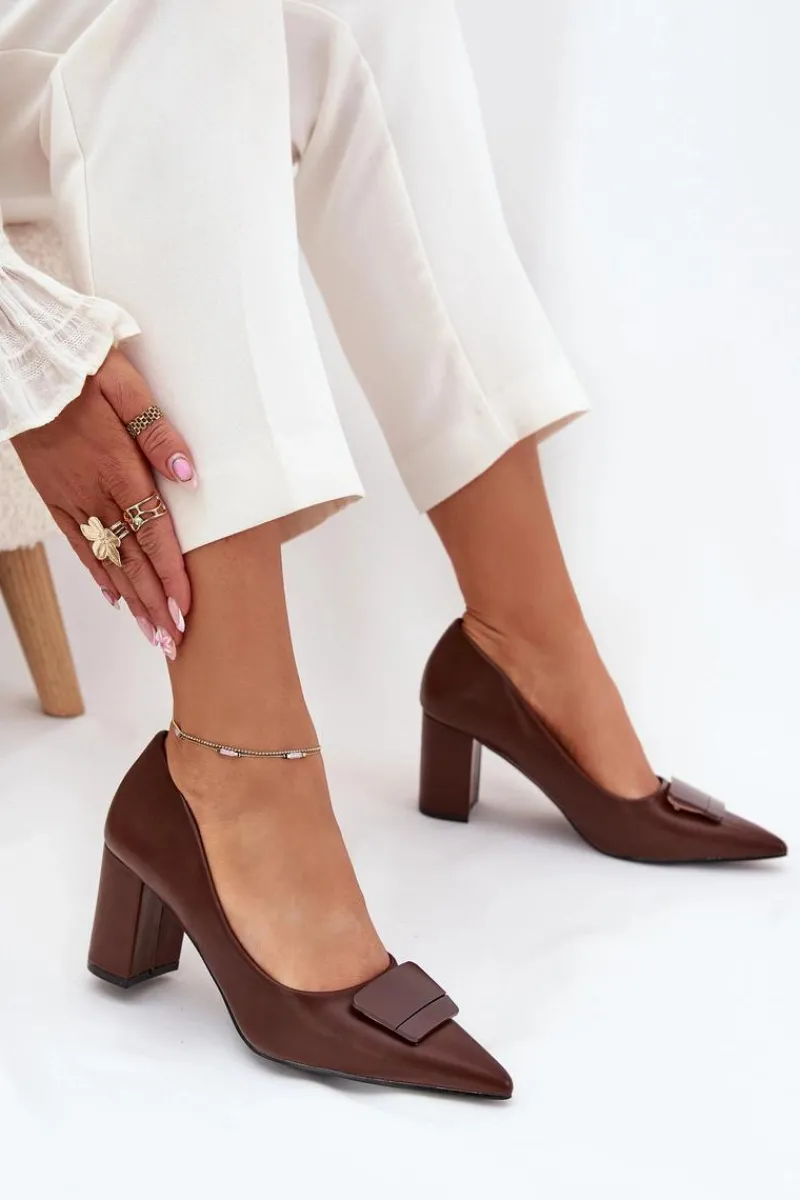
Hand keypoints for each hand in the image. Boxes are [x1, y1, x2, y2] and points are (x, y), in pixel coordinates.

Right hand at [13, 349, 195, 655]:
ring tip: (152, 634)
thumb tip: (190, 476)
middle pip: (133, 560)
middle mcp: (95, 492)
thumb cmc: (79, 365)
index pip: (153, 535)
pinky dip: (98, 572)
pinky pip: (77, 543)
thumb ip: (159, 433)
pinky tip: (115, 596)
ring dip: (133, 599)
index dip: (171, 577)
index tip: (187, 612)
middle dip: (156, 605)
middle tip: (174, 643)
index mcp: (119, 469)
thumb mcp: (126, 386)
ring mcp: (71, 498)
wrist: (21, 359)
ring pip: (107, 559)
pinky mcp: (53, 494)